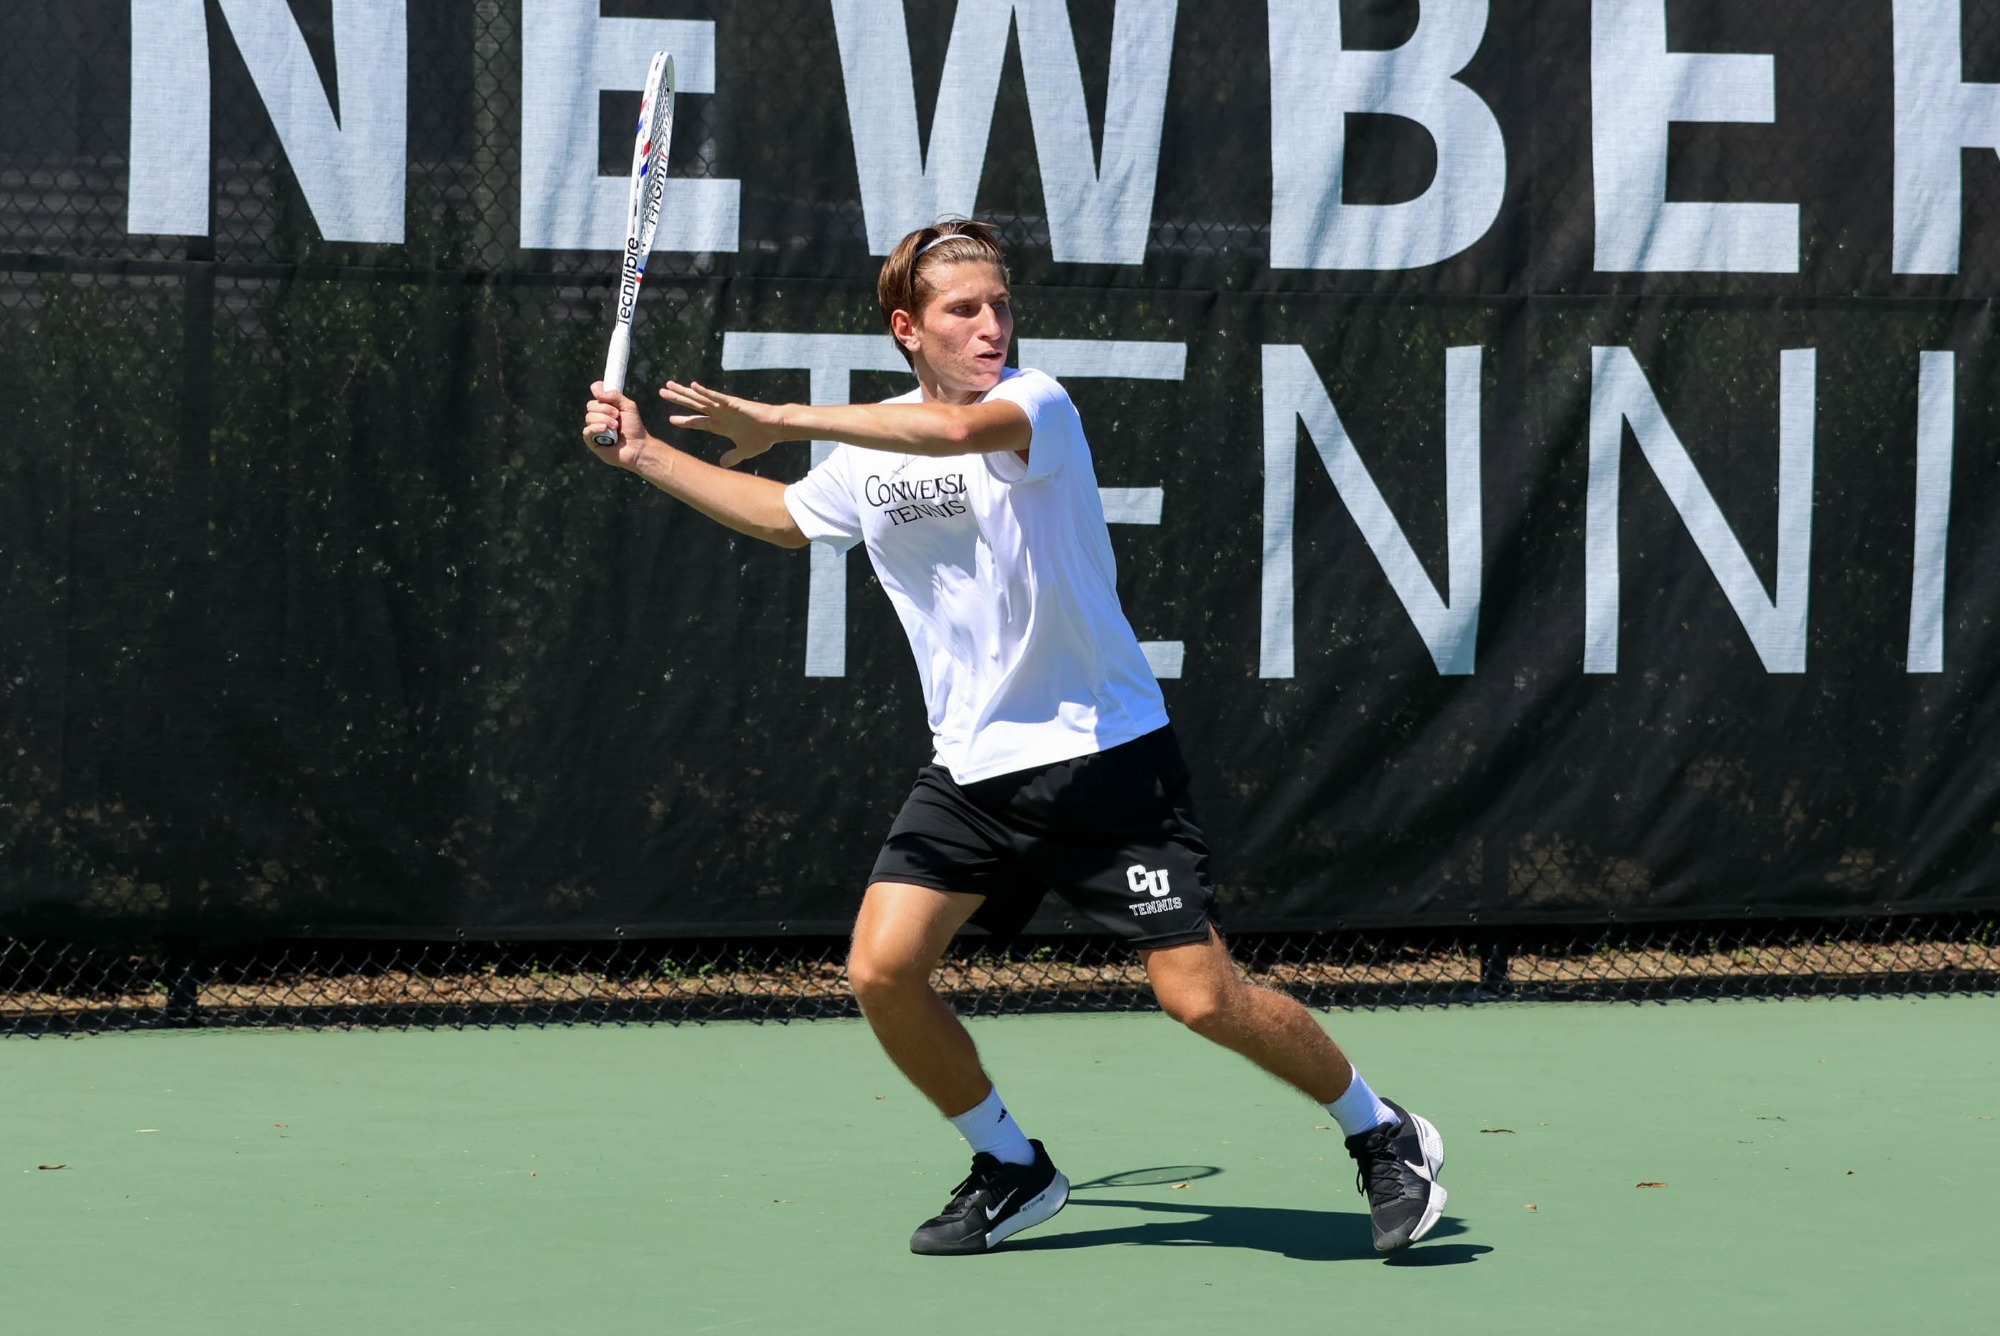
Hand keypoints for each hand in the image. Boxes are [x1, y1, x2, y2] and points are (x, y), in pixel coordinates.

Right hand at [581, 382, 651, 468]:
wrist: (637, 447)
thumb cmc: (634, 427)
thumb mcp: (628, 406)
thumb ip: (614, 395)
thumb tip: (595, 389)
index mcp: (606, 406)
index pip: (595, 393)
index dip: (598, 390)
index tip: (605, 395)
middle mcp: (598, 416)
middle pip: (591, 405)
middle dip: (605, 409)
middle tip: (617, 416)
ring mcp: (594, 428)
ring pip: (589, 417)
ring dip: (604, 420)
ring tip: (616, 427)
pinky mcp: (591, 441)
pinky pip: (587, 431)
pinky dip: (596, 428)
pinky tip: (605, 430)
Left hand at [658, 380, 787, 466]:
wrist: (776, 428)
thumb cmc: (762, 437)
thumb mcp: (743, 451)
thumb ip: (732, 457)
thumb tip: (722, 464)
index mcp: (720, 425)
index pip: (698, 422)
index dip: (685, 421)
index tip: (672, 419)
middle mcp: (719, 413)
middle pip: (693, 405)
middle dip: (678, 399)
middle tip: (662, 392)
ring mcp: (724, 407)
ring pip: (699, 398)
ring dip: (684, 392)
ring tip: (669, 385)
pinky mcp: (733, 403)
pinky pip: (716, 396)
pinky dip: (705, 391)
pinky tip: (693, 386)